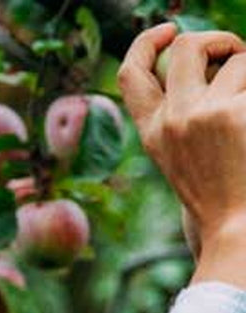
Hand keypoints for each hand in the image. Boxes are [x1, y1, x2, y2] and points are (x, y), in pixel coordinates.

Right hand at [119, 25, 245, 285]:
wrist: (236, 228)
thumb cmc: (217, 197)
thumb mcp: (182, 156)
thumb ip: (181, 114)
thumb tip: (206, 63)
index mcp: (152, 134)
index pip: (131, 74)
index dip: (148, 42)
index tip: (170, 30)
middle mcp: (171, 121)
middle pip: (186, 47)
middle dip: (217, 41)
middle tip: (236, 58)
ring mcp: (203, 115)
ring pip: (238, 60)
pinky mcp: (236, 112)